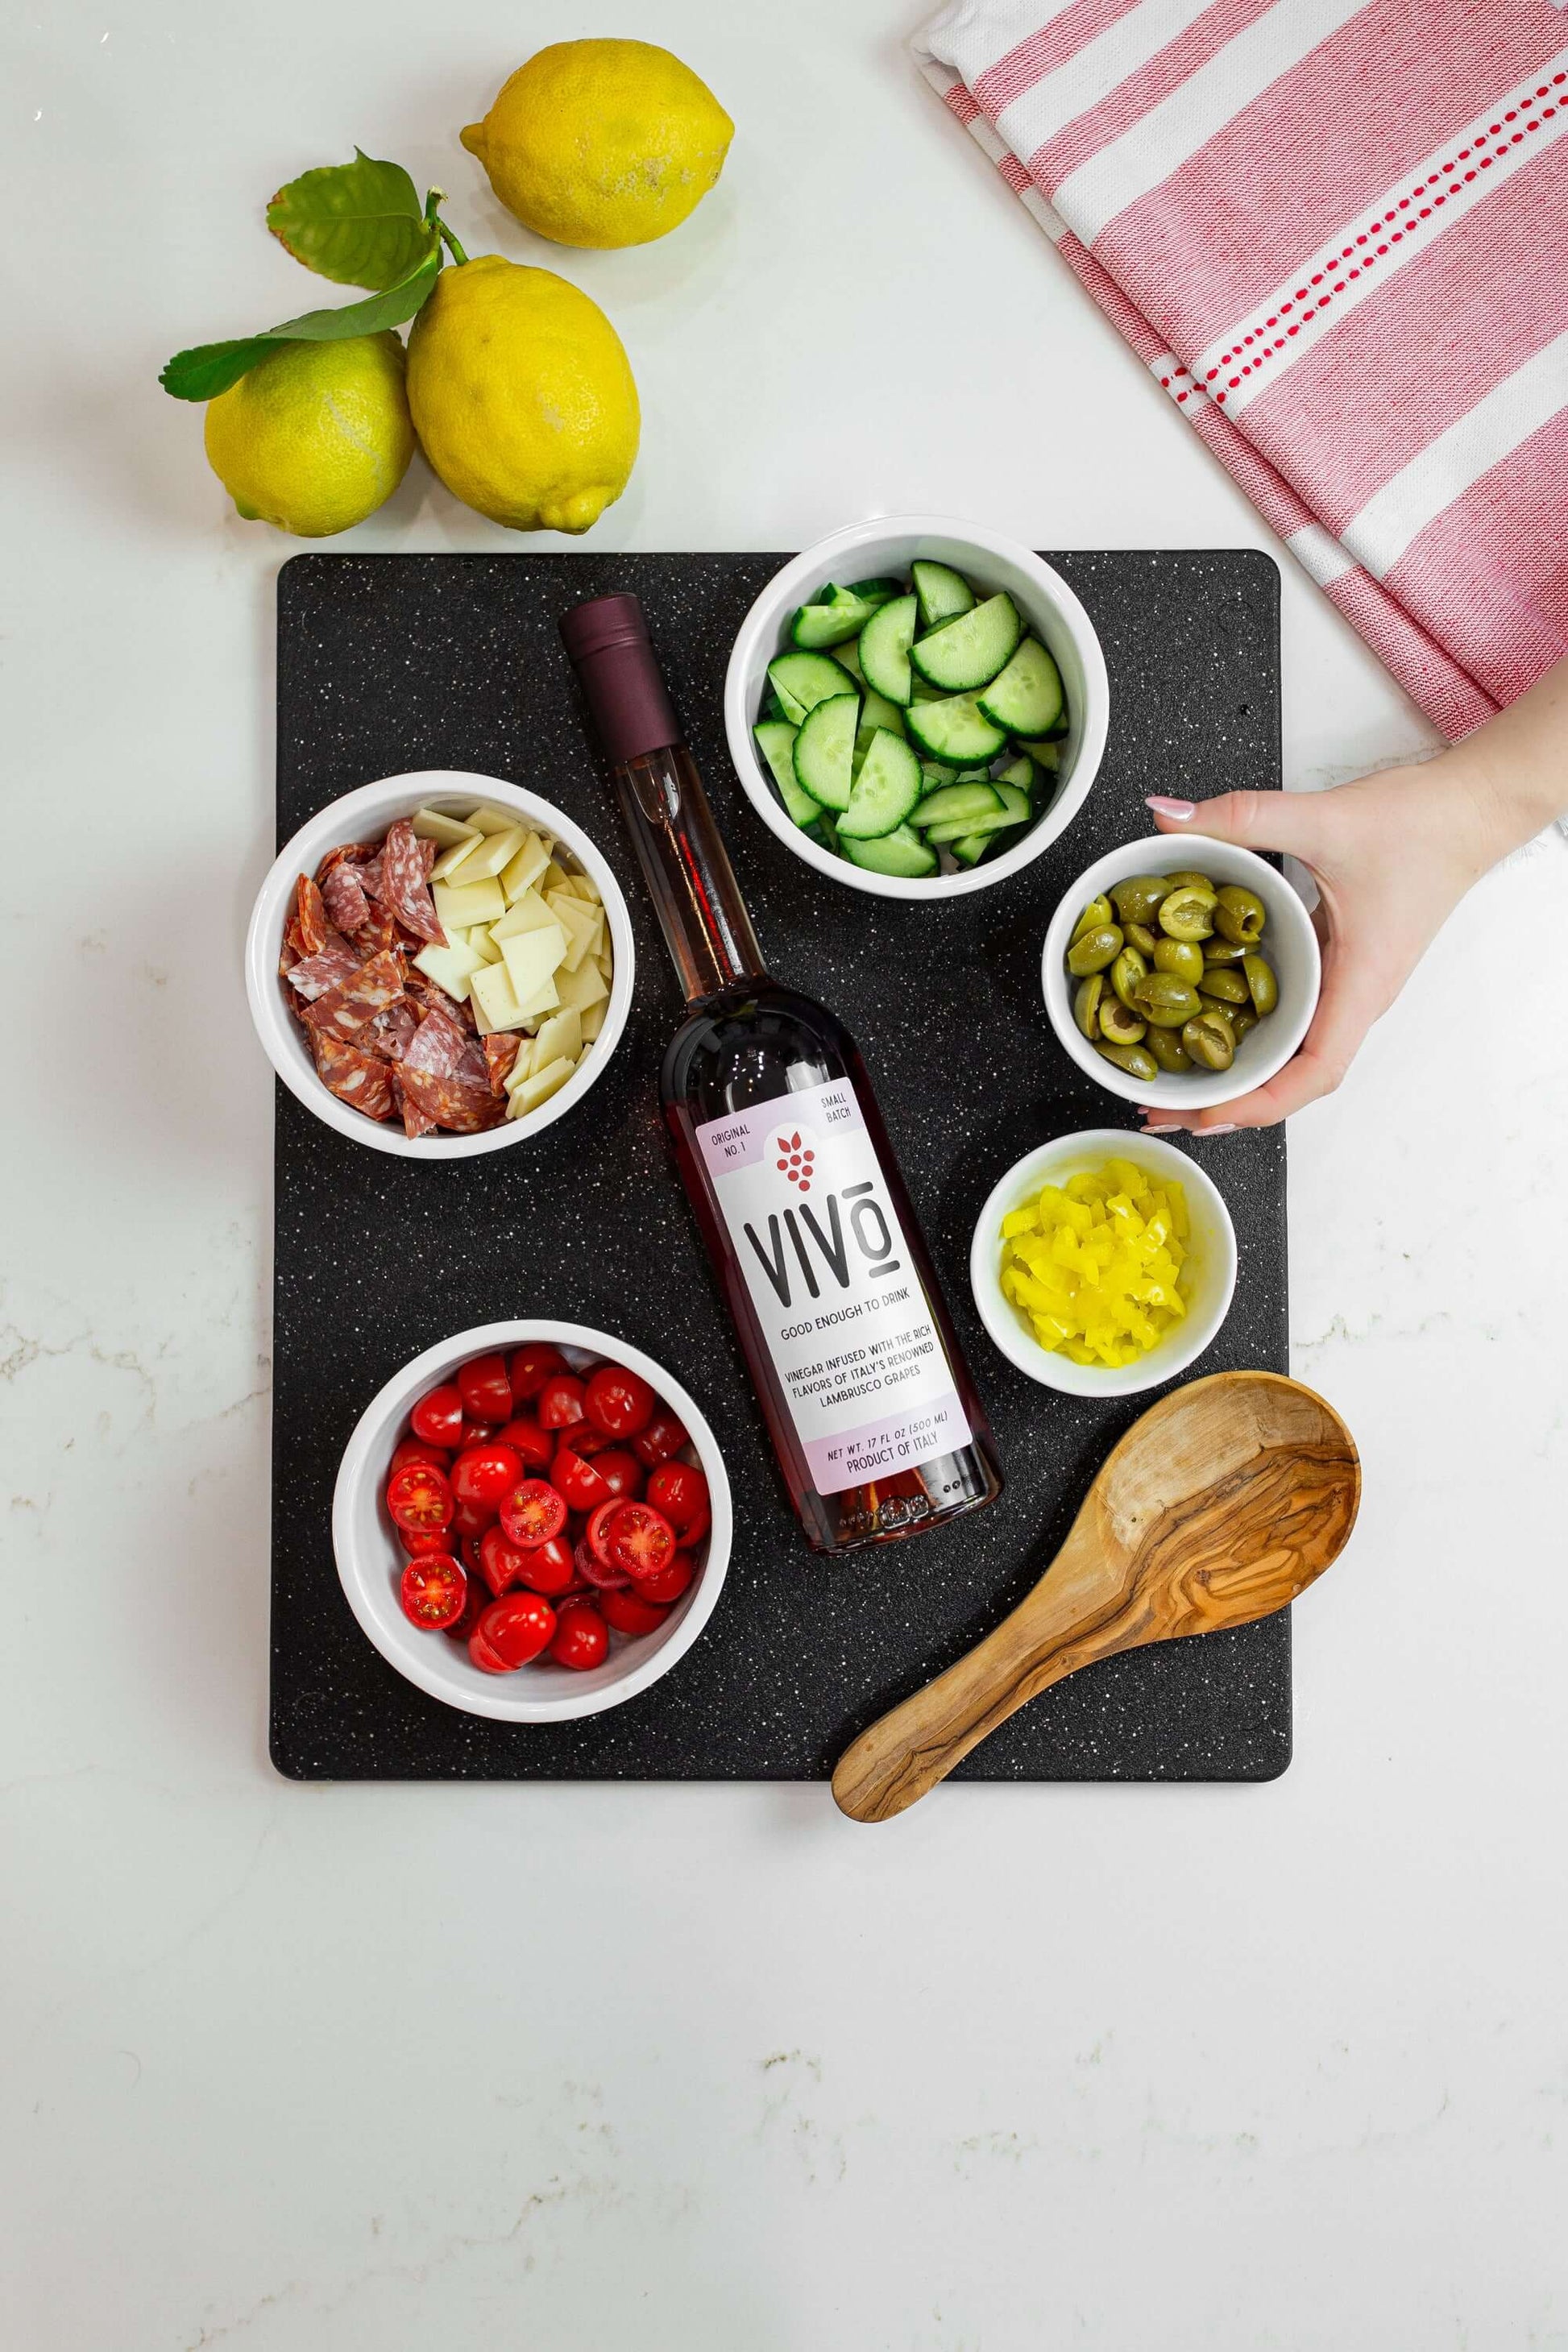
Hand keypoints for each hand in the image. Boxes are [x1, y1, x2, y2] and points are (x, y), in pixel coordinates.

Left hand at [1138, 762, 1503, 1133]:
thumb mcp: (1323, 818)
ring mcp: (1346, 986)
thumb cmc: (1422, 824)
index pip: (1316, 1072)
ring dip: (1235, 1071)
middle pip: (1292, 1077)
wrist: (1468, 809)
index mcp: (1362, 983)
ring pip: (1289, 1049)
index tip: (1207, 1115)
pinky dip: (1247, 1026)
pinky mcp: (1336, 966)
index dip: (1259, 1103)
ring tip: (1173, 1081)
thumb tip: (1166, 815)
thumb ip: (1242, 817)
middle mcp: (1355, 997)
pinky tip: (1201, 1019)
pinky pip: (1290, 1013)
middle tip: (1162, 1108)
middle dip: (1229, 1101)